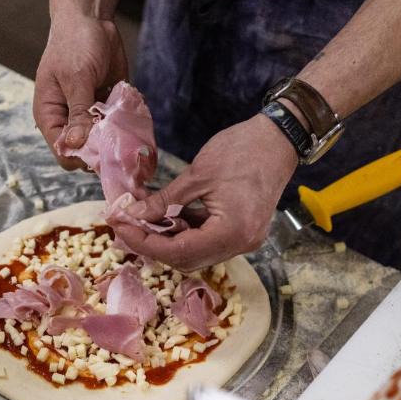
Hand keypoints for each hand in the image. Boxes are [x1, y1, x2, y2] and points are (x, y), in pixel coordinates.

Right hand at [33, 12, 127, 170]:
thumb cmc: (75, 44)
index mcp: (51, 116)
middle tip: (116, 132)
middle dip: (102, 147)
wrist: (92, 20)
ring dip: (116, 135)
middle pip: (85, 152)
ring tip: (123, 117)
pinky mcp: (107, 109)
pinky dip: (125, 122)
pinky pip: (118, 127)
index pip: (63, 151)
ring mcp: (89, 116)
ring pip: (103, 142)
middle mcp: (69, 120)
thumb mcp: (76, 78)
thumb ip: (79, 112)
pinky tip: (128, 107)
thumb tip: (77, 144)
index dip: (81, 156)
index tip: (101, 146)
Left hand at [112, 115, 297, 271]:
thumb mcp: (197, 174)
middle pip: (187, 260)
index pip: (178, 252)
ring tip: (146, 218)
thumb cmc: (241, 150)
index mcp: (231, 232)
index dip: (145, 242)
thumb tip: (132, 214)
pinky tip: (171, 217)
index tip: (120, 226)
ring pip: (196, 254)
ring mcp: (244, 241)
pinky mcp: (244, 233)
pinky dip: (187, 234)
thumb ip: (164, 200)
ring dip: (169, 240)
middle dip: (154, 245)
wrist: (280, 139)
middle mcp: (240, 245)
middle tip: (128, 224)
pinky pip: (208, 243)